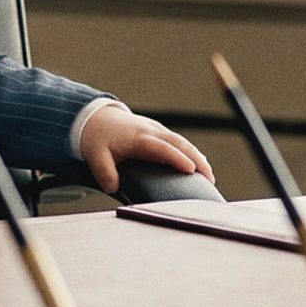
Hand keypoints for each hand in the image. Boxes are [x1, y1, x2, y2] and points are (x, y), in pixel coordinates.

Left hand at [79, 104, 214, 193]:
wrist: (96, 118)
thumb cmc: (98, 139)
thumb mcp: (95, 156)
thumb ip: (104, 172)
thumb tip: (113, 188)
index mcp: (136, 138)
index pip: (160, 148)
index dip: (176, 158)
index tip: (191, 169)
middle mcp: (150, 131)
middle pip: (178, 143)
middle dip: (196, 159)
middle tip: (210, 179)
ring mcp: (156, 130)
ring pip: (182, 141)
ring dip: (197, 157)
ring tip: (209, 176)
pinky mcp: (159, 132)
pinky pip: (179, 142)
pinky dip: (191, 153)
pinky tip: (199, 167)